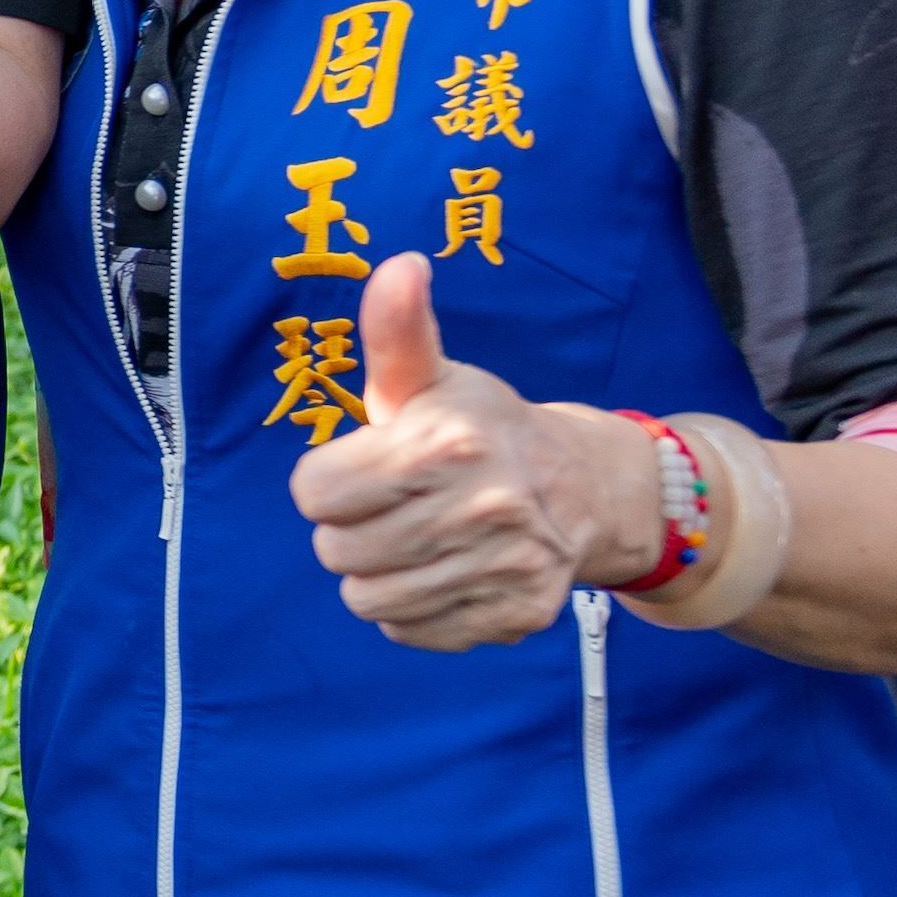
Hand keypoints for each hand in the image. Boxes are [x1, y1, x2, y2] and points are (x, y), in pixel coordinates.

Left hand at [289, 255, 661, 652]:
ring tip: (414, 541)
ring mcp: (504, 566)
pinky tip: (442, 572)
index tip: (362, 469)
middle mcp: (482, 506)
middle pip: (336, 551)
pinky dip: (414, 610)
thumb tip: (400, 265)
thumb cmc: (483, 429)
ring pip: (368, 600)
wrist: (584, 488)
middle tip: (392, 508)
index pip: (312, 493)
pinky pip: (411, 631)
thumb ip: (398, 329)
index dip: (326, 481)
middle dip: (350, 529)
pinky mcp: (516, 614)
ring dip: (377, 574)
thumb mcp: (434, 378)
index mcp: (446, 443)